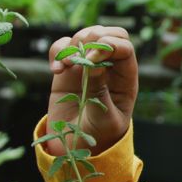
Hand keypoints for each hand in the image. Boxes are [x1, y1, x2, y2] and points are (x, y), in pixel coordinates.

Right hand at [45, 26, 137, 155]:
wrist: (74, 147)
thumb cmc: (97, 137)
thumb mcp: (104, 120)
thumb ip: (100, 93)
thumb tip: (95, 64)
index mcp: (126, 79)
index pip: (125, 48)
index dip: (110, 46)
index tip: (91, 59)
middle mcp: (109, 68)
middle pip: (111, 33)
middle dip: (96, 35)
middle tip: (81, 54)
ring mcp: (88, 66)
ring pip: (86, 35)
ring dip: (75, 44)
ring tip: (65, 66)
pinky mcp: (67, 69)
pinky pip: (63, 46)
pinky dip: (58, 51)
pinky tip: (56, 71)